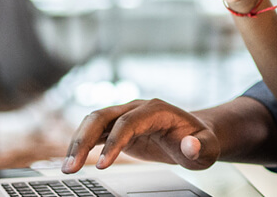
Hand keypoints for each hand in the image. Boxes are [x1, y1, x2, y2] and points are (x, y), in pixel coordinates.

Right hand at [63, 99, 219, 172]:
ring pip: (93, 122)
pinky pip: (95, 133)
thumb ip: (201, 147)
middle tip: (71, 167)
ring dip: (77, 143)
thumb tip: (189, 146)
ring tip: (67, 168)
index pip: (128, 122)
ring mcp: (125, 116)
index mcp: (156, 110)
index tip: (103, 165)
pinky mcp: (118, 128)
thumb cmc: (201, 141)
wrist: (196, 135)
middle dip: (84, 141)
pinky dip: (81, 145)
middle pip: (102, 117)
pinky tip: (71, 161)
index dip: (114, 142)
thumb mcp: (208, 148)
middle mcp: (136, 108)